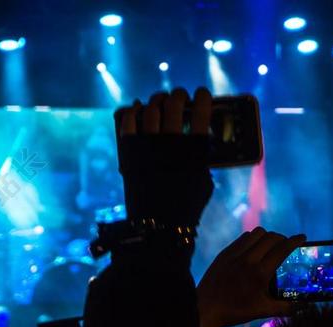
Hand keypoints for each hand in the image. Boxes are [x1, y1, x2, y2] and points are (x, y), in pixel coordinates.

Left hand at [116, 87, 213, 225]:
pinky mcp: (129, 152)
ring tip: (161, 100)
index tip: (202, 95)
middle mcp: (170, 143)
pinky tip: (138, 109)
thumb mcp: (204, 179)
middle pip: (174, 105)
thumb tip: (199, 138)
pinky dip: (133, 112)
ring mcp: (147, 146)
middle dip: (179, 96)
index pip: (201, 111)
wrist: (158, 226)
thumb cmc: (187, 205)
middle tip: (180, 96)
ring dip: (157, 100)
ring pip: (151, 109)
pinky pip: (129, 122)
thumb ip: (202, 157)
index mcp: (194, 149)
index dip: (203, 98)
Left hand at [197, 227, 305, 326]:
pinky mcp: (224, 253)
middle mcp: (248, 259)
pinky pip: (243, 238)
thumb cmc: (235, 311)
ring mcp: (234, 254)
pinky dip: (253, 239)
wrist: (205, 308)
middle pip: (271, 237)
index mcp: (260, 273)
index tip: (303, 237)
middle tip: (286, 245)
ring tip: (271, 246)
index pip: (282, 249)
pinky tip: (254, 248)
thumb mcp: (262, 311)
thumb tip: (304, 307)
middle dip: (283, 238)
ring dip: (268, 236)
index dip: (295, 240)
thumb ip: (285, 308)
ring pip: (256, 233)